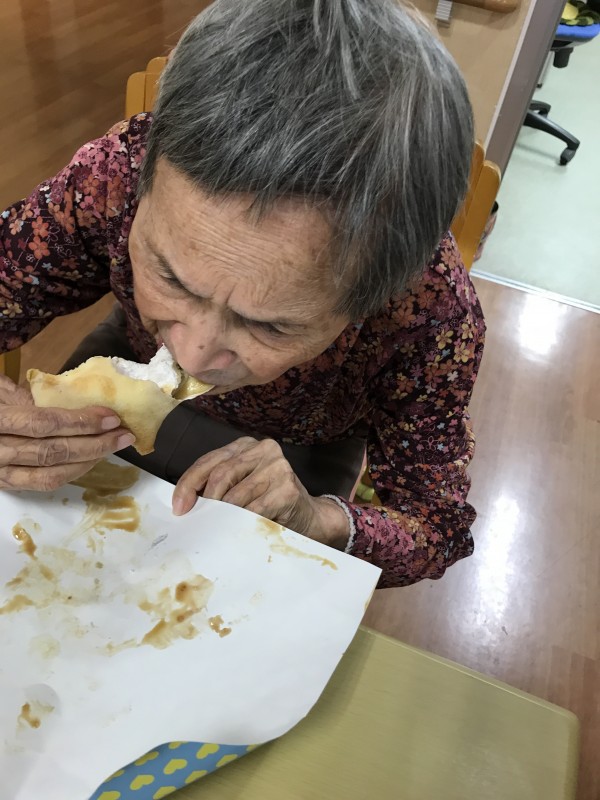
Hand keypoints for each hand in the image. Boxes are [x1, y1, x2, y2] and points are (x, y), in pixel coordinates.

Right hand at [0, 374, 134, 491]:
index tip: (111, 416)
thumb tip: (70, 398)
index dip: (80, 421)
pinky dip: (72, 472)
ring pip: (51, 474)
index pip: (43, 423)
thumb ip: (26, 395)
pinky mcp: (6, 484)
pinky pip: (43, 484)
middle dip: (94, 443)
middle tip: (124, 433)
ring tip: (113, 445)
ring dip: (89, 460)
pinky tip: (91, 459)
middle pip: (52, 452)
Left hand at [172, 437, 349, 547]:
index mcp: (246, 445)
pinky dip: (240, 522)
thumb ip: (218, 486)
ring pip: (236, 494)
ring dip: (222, 515)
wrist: (310, 517)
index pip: (210, 460)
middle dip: (203, 500)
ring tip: (215, 528)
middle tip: (195, 521)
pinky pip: (254, 509)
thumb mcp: (241, 487)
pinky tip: (237, 530)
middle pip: (221, 473)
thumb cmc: (270, 503)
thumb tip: (184, 503)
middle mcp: (263, 449)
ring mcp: (278, 467)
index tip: (179, 507)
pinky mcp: (287, 488)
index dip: (189, 483)